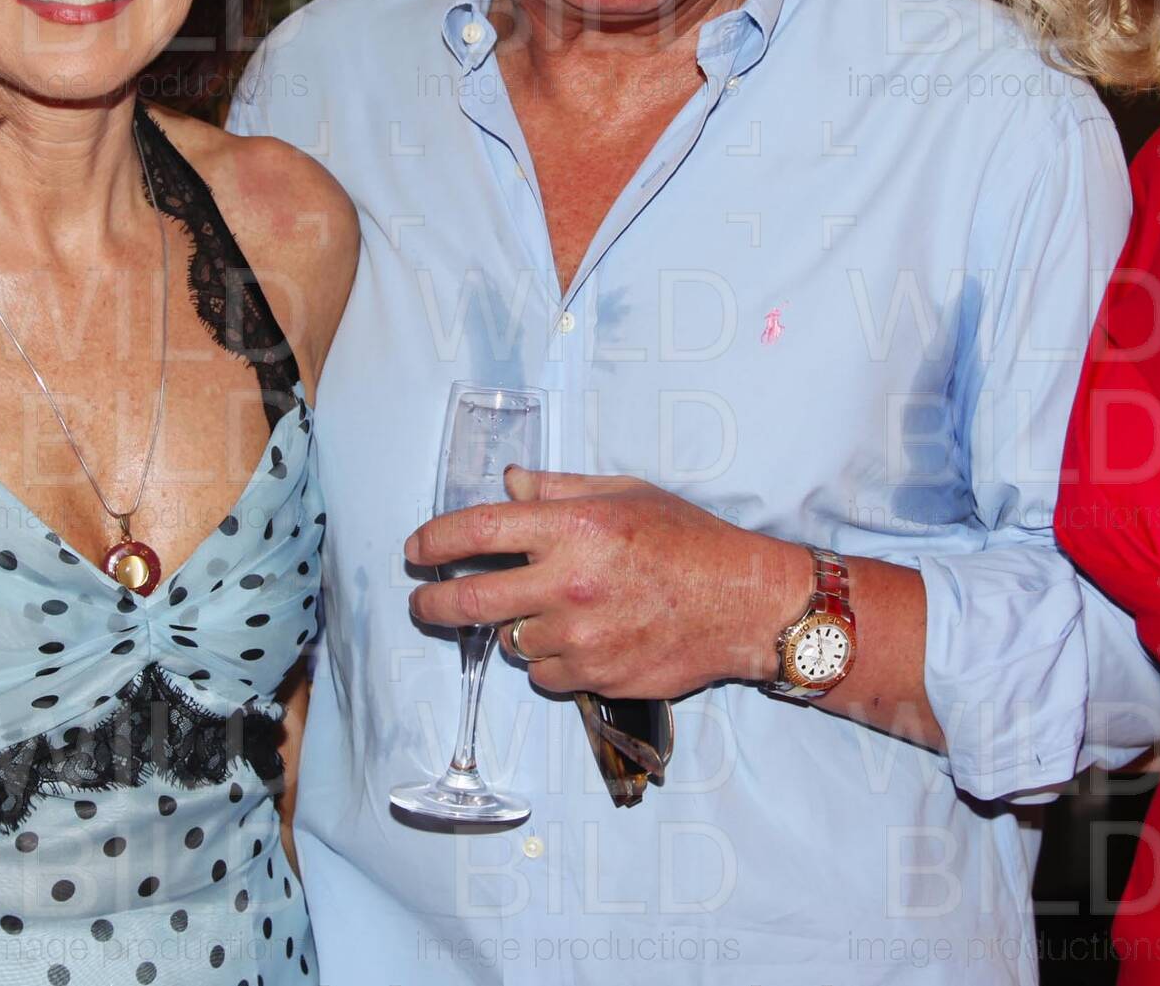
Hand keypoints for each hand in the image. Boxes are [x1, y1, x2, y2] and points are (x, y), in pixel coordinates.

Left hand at [404, 467, 811, 699]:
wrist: (743, 602)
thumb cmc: (688, 541)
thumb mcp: (625, 493)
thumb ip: (560, 490)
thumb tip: (510, 483)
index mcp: (573, 527)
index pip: (478, 530)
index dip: (435, 539)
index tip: (417, 548)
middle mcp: (568, 583)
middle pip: (470, 599)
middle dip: (432, 603)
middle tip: (422, 602)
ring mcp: (581, 635)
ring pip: (510, 641)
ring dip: (514, 629)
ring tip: (548, 614)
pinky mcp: (596, 675)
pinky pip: (543, 674)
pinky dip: (548, 661)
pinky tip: (577, 641)